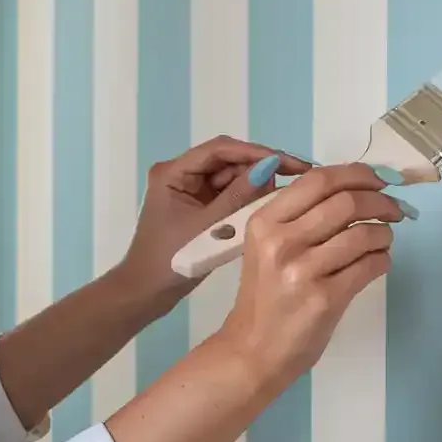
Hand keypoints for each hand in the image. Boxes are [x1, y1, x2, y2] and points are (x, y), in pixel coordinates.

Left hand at [117, 136, 310, 308]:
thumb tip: (271, 168)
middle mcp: (181, 173)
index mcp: (174, 172)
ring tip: (283, 197)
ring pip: (230, 177)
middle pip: (228, 160)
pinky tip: (266, 207)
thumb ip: (239, 195)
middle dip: (259, 168)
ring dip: (254, 185)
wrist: (147, 292)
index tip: (289, 162)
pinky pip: (227, 194)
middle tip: (294, 181)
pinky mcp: (198, 205)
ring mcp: (189, 189)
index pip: (220, 150)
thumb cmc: (170, 260)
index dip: (257, 152)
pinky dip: (246, 199)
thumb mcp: (208, 227)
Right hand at [214, 163, 414, 392]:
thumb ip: (301, 217)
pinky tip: (378, 263)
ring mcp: (303, 271)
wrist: (253, 351)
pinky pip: (370, 266)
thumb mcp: (267, 247)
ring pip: (364, 234)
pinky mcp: (325, 298)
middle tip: (395, 209)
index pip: (319, 180)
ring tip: (384, 240)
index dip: (358, 174)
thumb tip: (357, 186)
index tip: (380, 180)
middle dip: (381, 202)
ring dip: (385, 234)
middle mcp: (281, 241)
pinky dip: (382, 260)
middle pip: (347, 202)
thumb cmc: (265, 297)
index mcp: (265, 221)